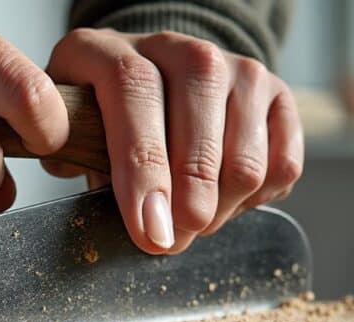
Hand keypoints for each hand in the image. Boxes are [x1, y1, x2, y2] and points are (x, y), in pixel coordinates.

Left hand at [44, 29, 303, 253]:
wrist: (155, 92)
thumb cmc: (102, 125)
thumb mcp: (71, 136)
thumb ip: (78, 162)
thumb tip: (137, 217)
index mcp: (109, 51)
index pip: (135, 93)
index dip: (143, 169)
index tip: (149, 230)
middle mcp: (179, 49)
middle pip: (198, 137)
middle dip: (186, 209)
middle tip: (168, 240)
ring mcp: (236, 68)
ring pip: (244, 165)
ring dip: (218, 211)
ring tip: (190, 218)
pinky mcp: (278, 94)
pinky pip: (282, 168)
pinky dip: (253, 201)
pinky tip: (223, 197)